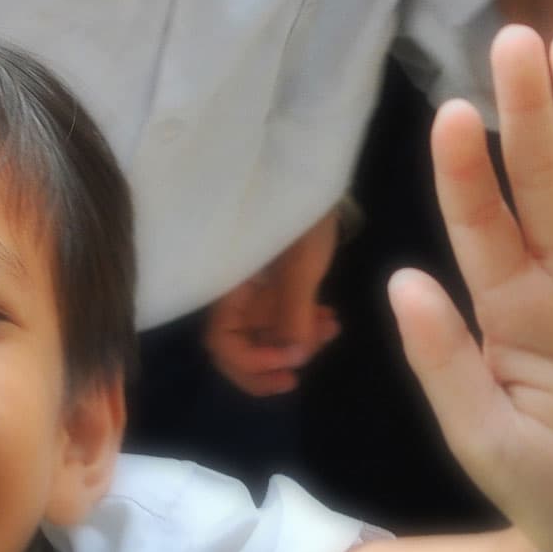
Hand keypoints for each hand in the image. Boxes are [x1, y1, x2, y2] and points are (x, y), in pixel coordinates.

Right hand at [203, 209, 342, 396]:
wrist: (317, 185)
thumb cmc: (303, 220)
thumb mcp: (301, 267)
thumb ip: (293, 313)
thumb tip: (295, 357)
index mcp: (231, 288)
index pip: (221, 341)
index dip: (249, 363)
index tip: (287, 366)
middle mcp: (239, 296)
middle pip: (240, 348)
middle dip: (272, 362)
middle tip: (302, 366)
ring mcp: (258, 294)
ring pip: (267, 337)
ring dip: (296, 345)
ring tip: (329, 331)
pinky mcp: (278, 289)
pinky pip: (284, 322)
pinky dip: (305, 329)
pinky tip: (330, 322)